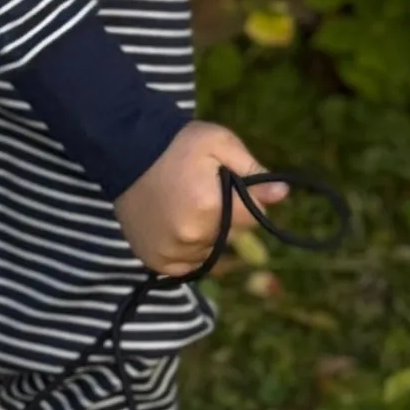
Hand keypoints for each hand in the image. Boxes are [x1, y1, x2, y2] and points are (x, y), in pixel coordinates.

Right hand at [115, 121, 286, 276]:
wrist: (126, 150)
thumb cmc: (177, 144)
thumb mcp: (219, 143)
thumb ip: (252, 169)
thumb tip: (283, 193)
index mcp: (210, 206)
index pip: (253, 218)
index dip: (245, 199)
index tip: (227, 183)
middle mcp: (190, 235)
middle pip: (231, 237)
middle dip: (225, 216)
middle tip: (201, 191)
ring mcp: (170, 251)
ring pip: (209, 252)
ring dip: (206, 234)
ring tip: (185, 206)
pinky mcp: (154, 259)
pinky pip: (186, 266)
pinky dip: (187, 251)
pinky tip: (177, 226)